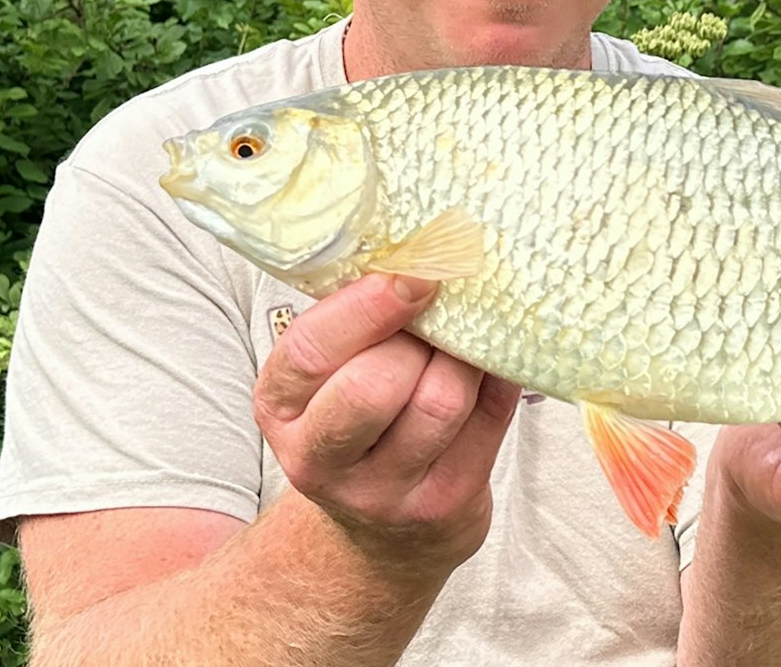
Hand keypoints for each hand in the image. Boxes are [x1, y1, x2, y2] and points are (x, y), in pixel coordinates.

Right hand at [252, 273, 520, 568]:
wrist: (384, 530)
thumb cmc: (360, 419)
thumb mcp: (330, 374)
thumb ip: (358, 322)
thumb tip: (426, 250)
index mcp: (280, 407)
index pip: (310, 352)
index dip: (367, 307)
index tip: (415, 274)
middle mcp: (320, 458)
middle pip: (375, 386)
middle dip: (418, 338)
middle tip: (440, 313)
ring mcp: (384, 491)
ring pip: (440, 402)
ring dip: (464, 355)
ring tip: (466, 336)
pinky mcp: (444, 504)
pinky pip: (489, 420)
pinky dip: (499, 377)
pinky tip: (493, 361)